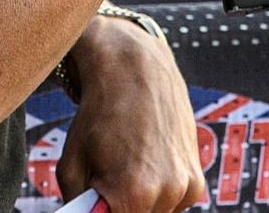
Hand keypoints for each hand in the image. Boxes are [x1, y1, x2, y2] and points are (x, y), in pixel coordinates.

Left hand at [57, 17, 206, 212]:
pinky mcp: (197, 180)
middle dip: (120, 207)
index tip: (95, 200)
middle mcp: (167, 193)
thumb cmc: (98, 114)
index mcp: (133, 194)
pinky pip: (173, 203)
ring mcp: (186, 186)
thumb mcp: (71, 164)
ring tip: (127, 167)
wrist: (135, 70)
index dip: (100, 211)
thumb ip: (78, 204)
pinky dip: (159, 193)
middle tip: (107, 181)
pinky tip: (146, 163)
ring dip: (141, 203)